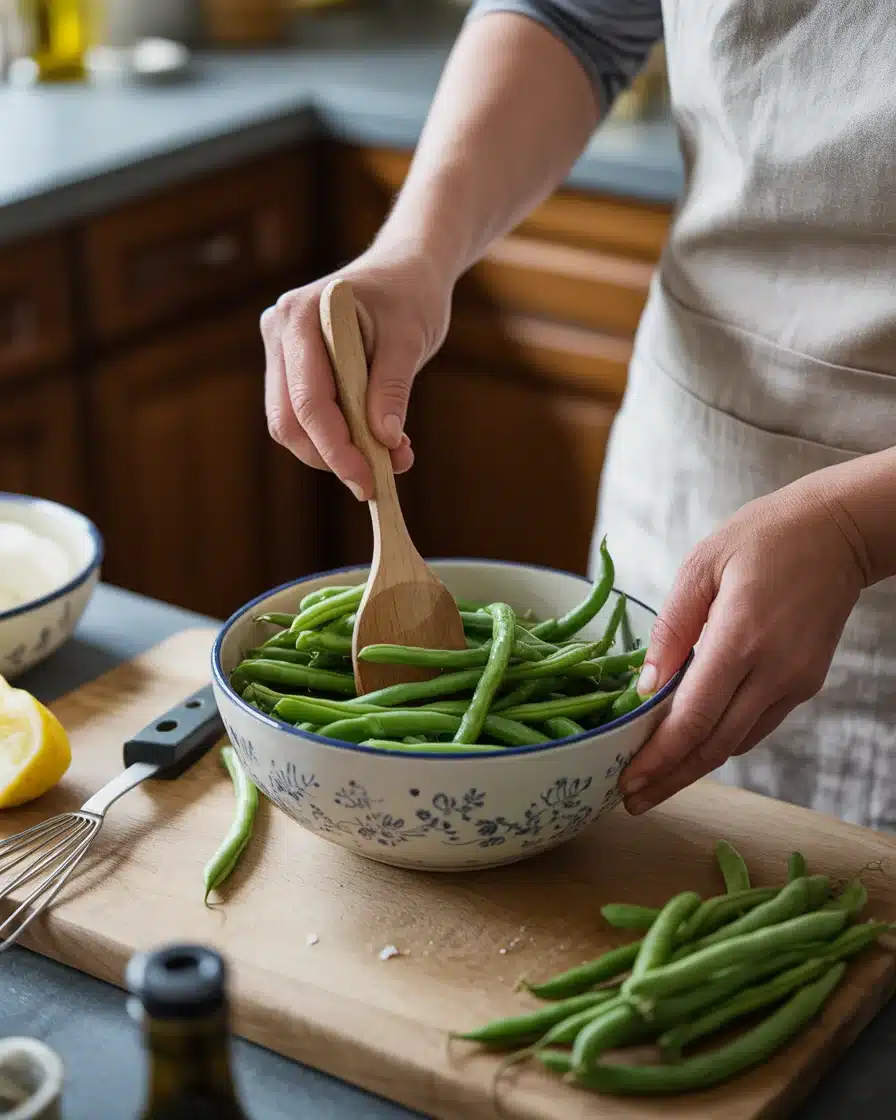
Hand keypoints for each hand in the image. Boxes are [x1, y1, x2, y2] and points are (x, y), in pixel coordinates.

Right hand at [261, 250, 451, 500]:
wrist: (406, 270)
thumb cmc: (410, 295)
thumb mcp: (410, 338)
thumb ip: (393, 388)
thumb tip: (384, 442)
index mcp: (301, 317)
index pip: (308, 400)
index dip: (335, 448)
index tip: (367, 482)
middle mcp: (280, 332)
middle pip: (289, 420)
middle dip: (332, 457)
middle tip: (378, 481)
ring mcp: (281, 350)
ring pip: (293, 425)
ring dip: (337, 452)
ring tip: (391, 456)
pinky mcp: (294, 367)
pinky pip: (306, 415)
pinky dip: (339, 437)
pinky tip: (377, 439)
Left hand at [619, 480, 866, 814]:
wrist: (839, 532)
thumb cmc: (763, 538)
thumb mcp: (702, 567)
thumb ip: (671, 630)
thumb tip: (646, 688)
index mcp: (740, 640)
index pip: (693, 720)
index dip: (657, 759)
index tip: (625, 783)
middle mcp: (773, 673)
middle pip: (713, 747)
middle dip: (670, 780)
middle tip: (630, 802)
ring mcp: (794, 683)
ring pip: (736, 743)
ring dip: (694, 767)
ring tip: (654, 782)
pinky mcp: (804, 685)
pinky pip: (755, 726)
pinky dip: (721, 742)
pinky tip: (692, 747)